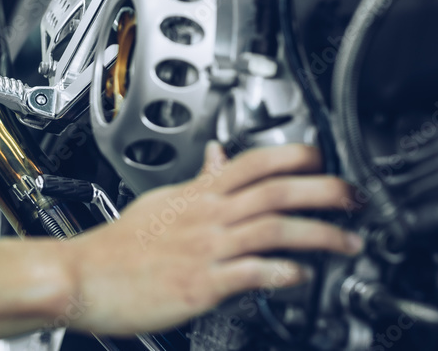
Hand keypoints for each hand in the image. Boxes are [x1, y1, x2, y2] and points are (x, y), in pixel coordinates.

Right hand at [64, 143, 362, 335]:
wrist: (82, 277)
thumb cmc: (118, 246)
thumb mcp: (159, 201)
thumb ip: (196, 182)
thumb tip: (217, 158)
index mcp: (198, 194)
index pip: (254, 161)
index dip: (293, 155)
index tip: (323, 158)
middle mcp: (207, 215)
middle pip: (276, 190)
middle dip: (323, 190)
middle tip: (354, 197)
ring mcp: (206, 248)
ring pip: (273, 228)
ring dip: (319, 234)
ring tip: (347, 243)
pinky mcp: (202, 283)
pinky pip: (251, 272)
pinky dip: (282, 272)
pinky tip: (302, 277)